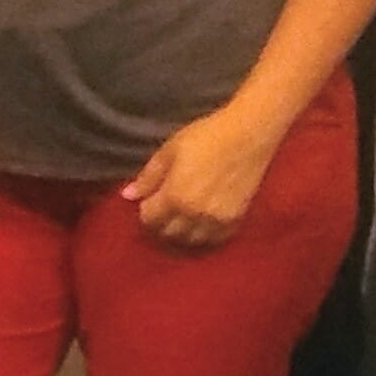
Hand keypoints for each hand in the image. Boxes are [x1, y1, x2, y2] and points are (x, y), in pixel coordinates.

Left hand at [125, 104, 278, 248]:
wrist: (248, 135)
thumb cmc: (206, 136)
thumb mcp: (170, 150)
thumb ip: (149, 176)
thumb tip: (127, 195)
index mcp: (175, 196)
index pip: (150, 219)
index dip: (145, 211)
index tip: (148, 201)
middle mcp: (194, 214)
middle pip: (169, 234)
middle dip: (161, 224)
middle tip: (163, 210)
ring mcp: (217, 220)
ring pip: (192, 241)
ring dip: (182, 233)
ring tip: (181, 219)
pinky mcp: (235, 220)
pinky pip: (215, 240)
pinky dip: (205, 235)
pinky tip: (202, 223)